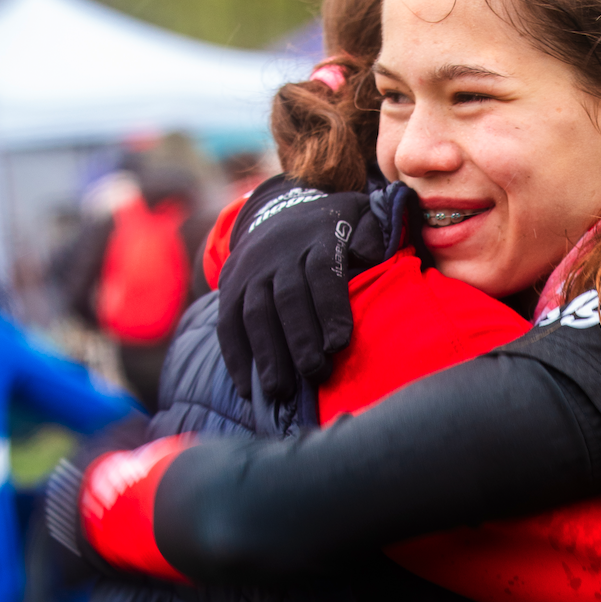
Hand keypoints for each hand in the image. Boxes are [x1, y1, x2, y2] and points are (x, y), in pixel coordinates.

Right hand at [216, 180, 390, 401]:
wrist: (279, 210)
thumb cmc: (335, 228)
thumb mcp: (360, 217)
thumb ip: (372, 235)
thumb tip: (370, 256)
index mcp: (317, 237)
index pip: (321, 272)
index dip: (329, 308)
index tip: (339, 343)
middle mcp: (278, 254)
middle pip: (287, 298)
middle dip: (300, 339)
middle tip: (315, 373)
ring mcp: (250, 270)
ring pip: (254, 313)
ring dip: (267, 355)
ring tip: (279, 391)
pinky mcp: (229, 285)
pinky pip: (227, 323)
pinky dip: (236, 357)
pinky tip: (247, 389)